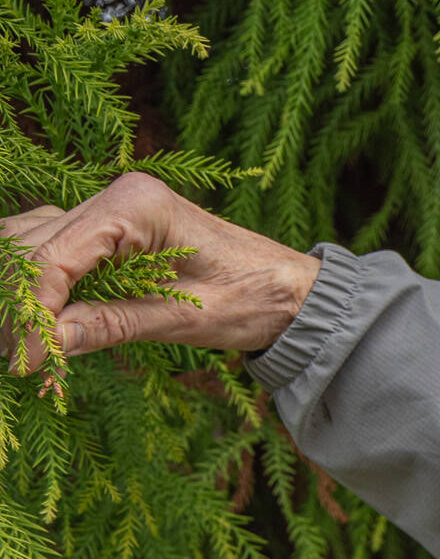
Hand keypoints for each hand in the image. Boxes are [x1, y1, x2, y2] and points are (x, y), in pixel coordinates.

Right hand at [0, 171, 322, 373]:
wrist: (293, 291)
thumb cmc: (256, 299)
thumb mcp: (185, 319)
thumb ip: (111, 325)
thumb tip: (42, 343)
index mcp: (138, 204)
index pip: (54, 256)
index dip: (30, 311)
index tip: (24, 362)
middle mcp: (117, 195)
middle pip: (30, 246)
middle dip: (18, 305)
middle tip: (22, 360)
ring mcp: (108, 209)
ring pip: (28, 243)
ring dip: (19, 294)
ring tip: (26, 348)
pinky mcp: (107, 231)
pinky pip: (50, 250)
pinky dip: (38, 286)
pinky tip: (41, 325)